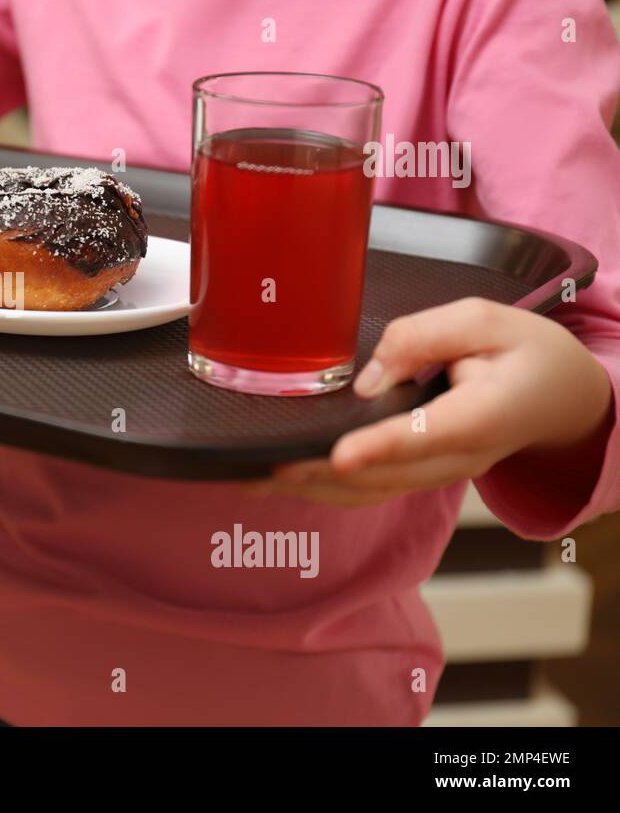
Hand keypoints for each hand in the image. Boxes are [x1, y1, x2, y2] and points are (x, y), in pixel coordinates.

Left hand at [249, 297, 613, 505]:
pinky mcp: (422, 474)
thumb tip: (370, 376)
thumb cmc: (525, 353)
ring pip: (372, 493)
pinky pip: (371, 489)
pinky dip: (324, 490)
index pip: (428, 435)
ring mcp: (440, 473)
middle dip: (322, 475)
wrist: (559, 397)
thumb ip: (425, 337)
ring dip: (312, 491)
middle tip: (265, 467)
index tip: (340, 456)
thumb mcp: (486, 319)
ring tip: (253, 481)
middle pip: (386, 476)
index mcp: (484, 414)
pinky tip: (279, 483)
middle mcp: (460, 457)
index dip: (381, 447)